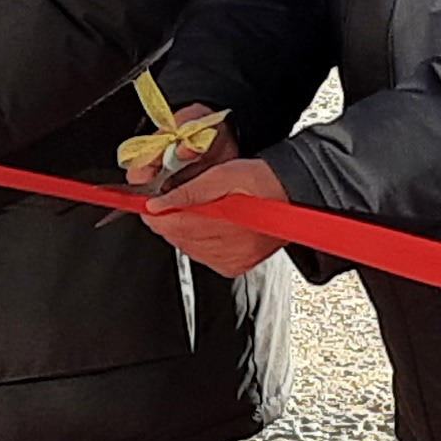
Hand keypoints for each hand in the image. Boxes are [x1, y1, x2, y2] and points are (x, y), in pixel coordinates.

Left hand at [146, 143, 285, 275]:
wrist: (295, 196)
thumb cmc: (265, 182)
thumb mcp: (223, 174)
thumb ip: (187, 192)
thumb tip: (156, 205)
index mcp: (217, 224)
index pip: (166, 224)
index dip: (152, 211)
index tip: (145, 201)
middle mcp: (221, 249)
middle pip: (174, 236)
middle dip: (170, 217)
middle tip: (175, 198)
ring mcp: (227, 260)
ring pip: (186, 247)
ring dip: (184, 228)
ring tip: (201, 210)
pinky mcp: (233, 266)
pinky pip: (203, 255)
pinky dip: (200, 240)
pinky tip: (211, 225)